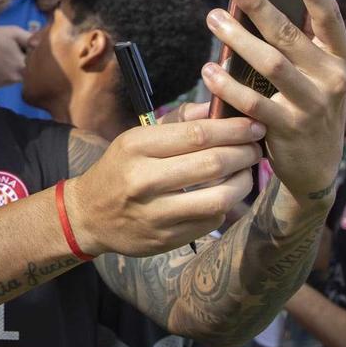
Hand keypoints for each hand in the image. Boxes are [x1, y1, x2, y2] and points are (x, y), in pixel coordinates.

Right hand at [0, 22, 29, 86]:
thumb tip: (42, 47)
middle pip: (24, 74)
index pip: (34, 66)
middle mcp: (13, 79)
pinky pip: (0, 82)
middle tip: (12, 53)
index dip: (30, 58)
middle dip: (21, 65)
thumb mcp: (15, 32)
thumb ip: (31, 40)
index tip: (24, 50)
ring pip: (12, 79)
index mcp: (22, 66)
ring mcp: (1, 84)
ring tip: (1, 57)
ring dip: (11, 71)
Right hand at [64, 115, 267, 256]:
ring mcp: (154, 214)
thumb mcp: (137, 137)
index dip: (233, 129)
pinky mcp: (165, 239)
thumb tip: (217, 107)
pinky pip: (210, 221)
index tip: (254, 125)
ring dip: (243, 182)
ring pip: (218, 198)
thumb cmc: (120, 168)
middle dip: (244, 153)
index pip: (197, 134)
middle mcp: (143, 180)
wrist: (88, 215)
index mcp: (136, 146)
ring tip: (247, 172)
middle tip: (257, 147)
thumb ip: (178, 121)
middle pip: (212, 164)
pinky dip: (225, 205)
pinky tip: (226, 194)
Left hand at [202, 0, 345, 199]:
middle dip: (259, 5)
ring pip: (271, 64)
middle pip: (290, 34)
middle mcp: (332, 79)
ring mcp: (313, 105)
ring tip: (213, 19)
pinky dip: (228, 85)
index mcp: (339, 58)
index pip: (329, 17)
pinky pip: (253, 102)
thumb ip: (294, 45)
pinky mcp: (290, 129)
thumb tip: (256, 0)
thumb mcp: (313, 76)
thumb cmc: (306, 107)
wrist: (315, 170)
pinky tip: (209, 70)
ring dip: (237, 39)